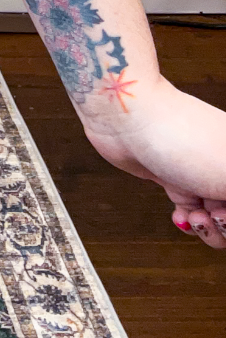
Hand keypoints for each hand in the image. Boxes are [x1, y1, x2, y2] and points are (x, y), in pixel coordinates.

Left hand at [82, 75, 225, 247]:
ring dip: (208, 227)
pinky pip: (192, 213)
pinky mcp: (175, 180)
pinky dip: (188, 222)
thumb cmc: (183, 137)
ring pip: (217, 219)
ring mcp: (201, 173)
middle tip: (214, 214)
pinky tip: (181, 216)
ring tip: (195, 214)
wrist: (129, 118)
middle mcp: (225, 165)